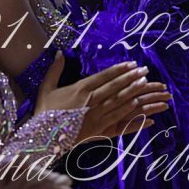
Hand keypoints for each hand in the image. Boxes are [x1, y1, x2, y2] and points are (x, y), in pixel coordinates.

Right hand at [35, 55, 169, 138]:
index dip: (120, 69)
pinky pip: (117, 118)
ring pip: (119, 101)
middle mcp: (90, 100)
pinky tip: (138, 105)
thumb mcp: (47, 88)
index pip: (104, 76)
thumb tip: (59, 52)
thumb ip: (55, 69)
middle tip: (145, 70)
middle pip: (115, 86)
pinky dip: (129, 112)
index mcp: (80, 89)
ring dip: (134, 91)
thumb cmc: (44, 111)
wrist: (42, 136)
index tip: (132, 64)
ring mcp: (96, 115)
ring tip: (146, 84)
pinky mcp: (98, 129)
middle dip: (132, 77)